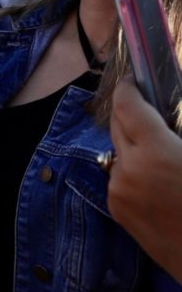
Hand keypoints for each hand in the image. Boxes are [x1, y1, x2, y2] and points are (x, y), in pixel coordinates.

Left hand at [108, 77, 181, 281]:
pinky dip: (132, 171)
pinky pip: (119, 178)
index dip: (128, 88)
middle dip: (128, 113)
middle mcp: (128, 170)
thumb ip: (178, 132)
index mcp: (155, 153)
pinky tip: (156, 179)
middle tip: (145, 106)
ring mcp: (118, 192)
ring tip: (158, 150)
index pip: (126, 106)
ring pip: (117, 154)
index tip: (133, 80)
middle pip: (116, 126)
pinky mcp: (117, 212)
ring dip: (132, 146)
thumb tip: (166, 120)